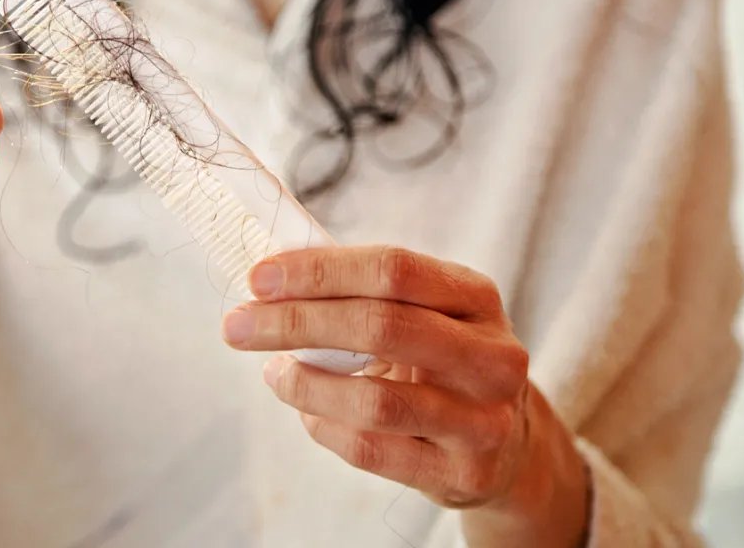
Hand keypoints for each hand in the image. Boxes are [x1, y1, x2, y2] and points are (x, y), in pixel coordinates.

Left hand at [222, 246, 589, 546]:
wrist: (505, 444)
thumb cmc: (438, 362)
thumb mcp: (421, 315)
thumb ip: (360, 295)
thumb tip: (270, 282)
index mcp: (476, 297)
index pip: (394, 269)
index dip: (320, 271)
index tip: (258, 278)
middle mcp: (492, 356)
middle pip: (383, 327)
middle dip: (297, 322)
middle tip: (238, 326)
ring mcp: (484, 420)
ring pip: (376, 400)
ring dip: (305, 384)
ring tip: (274, 372)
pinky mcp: (464, 473)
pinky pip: (373, 450)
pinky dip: (324, 427)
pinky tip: (306, 410)